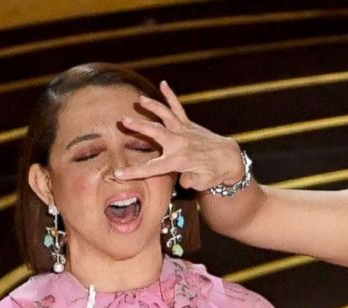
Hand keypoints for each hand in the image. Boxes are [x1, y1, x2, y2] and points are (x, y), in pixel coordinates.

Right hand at [113, 81, 246, 191]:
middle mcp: (179, 143)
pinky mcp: (189, 124)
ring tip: (140, 99)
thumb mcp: (202, 183)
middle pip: (156, 133)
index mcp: (179, 161)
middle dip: (139, 127)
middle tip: (123, 120)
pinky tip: (163, 83)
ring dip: (153, 106)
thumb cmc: (215, 173)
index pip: (152, 168)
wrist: (230, 158)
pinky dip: (171, 95)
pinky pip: (178, 108)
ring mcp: (184, 131)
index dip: (134, 171)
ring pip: (166, 116)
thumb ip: (190, 182)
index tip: (118, 173)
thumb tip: (183, 180)